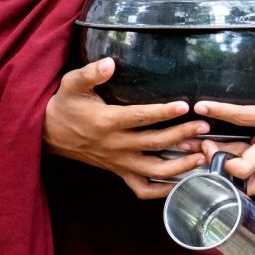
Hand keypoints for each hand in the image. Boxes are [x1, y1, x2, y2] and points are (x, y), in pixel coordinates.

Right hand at [43, 58, 208, 198]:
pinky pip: (143, 188)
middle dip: (182, 135)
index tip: (185, 106)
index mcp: (107, 122)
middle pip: (154, 143)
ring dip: (180, 165)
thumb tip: (110, 63)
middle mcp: (116, 145)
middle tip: (205, 126)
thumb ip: (90, 73)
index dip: (163, 112)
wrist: (49, 134)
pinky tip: (182, 182)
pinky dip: (162, 191)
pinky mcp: (119, 172)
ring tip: (202, 155)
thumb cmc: (65, 106)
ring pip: (154, 170)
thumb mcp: (71, 84)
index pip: (140, 118)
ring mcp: (119, 162)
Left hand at [193, 43, 254, 194]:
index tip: (200, 106)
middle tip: (204, 144)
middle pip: (243, 166)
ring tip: (206, 154)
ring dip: (225, 171)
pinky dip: (240, 181)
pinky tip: (225, 166)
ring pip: (247, 178)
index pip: (244, 117)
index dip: (220, 111)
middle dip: (220, 159)